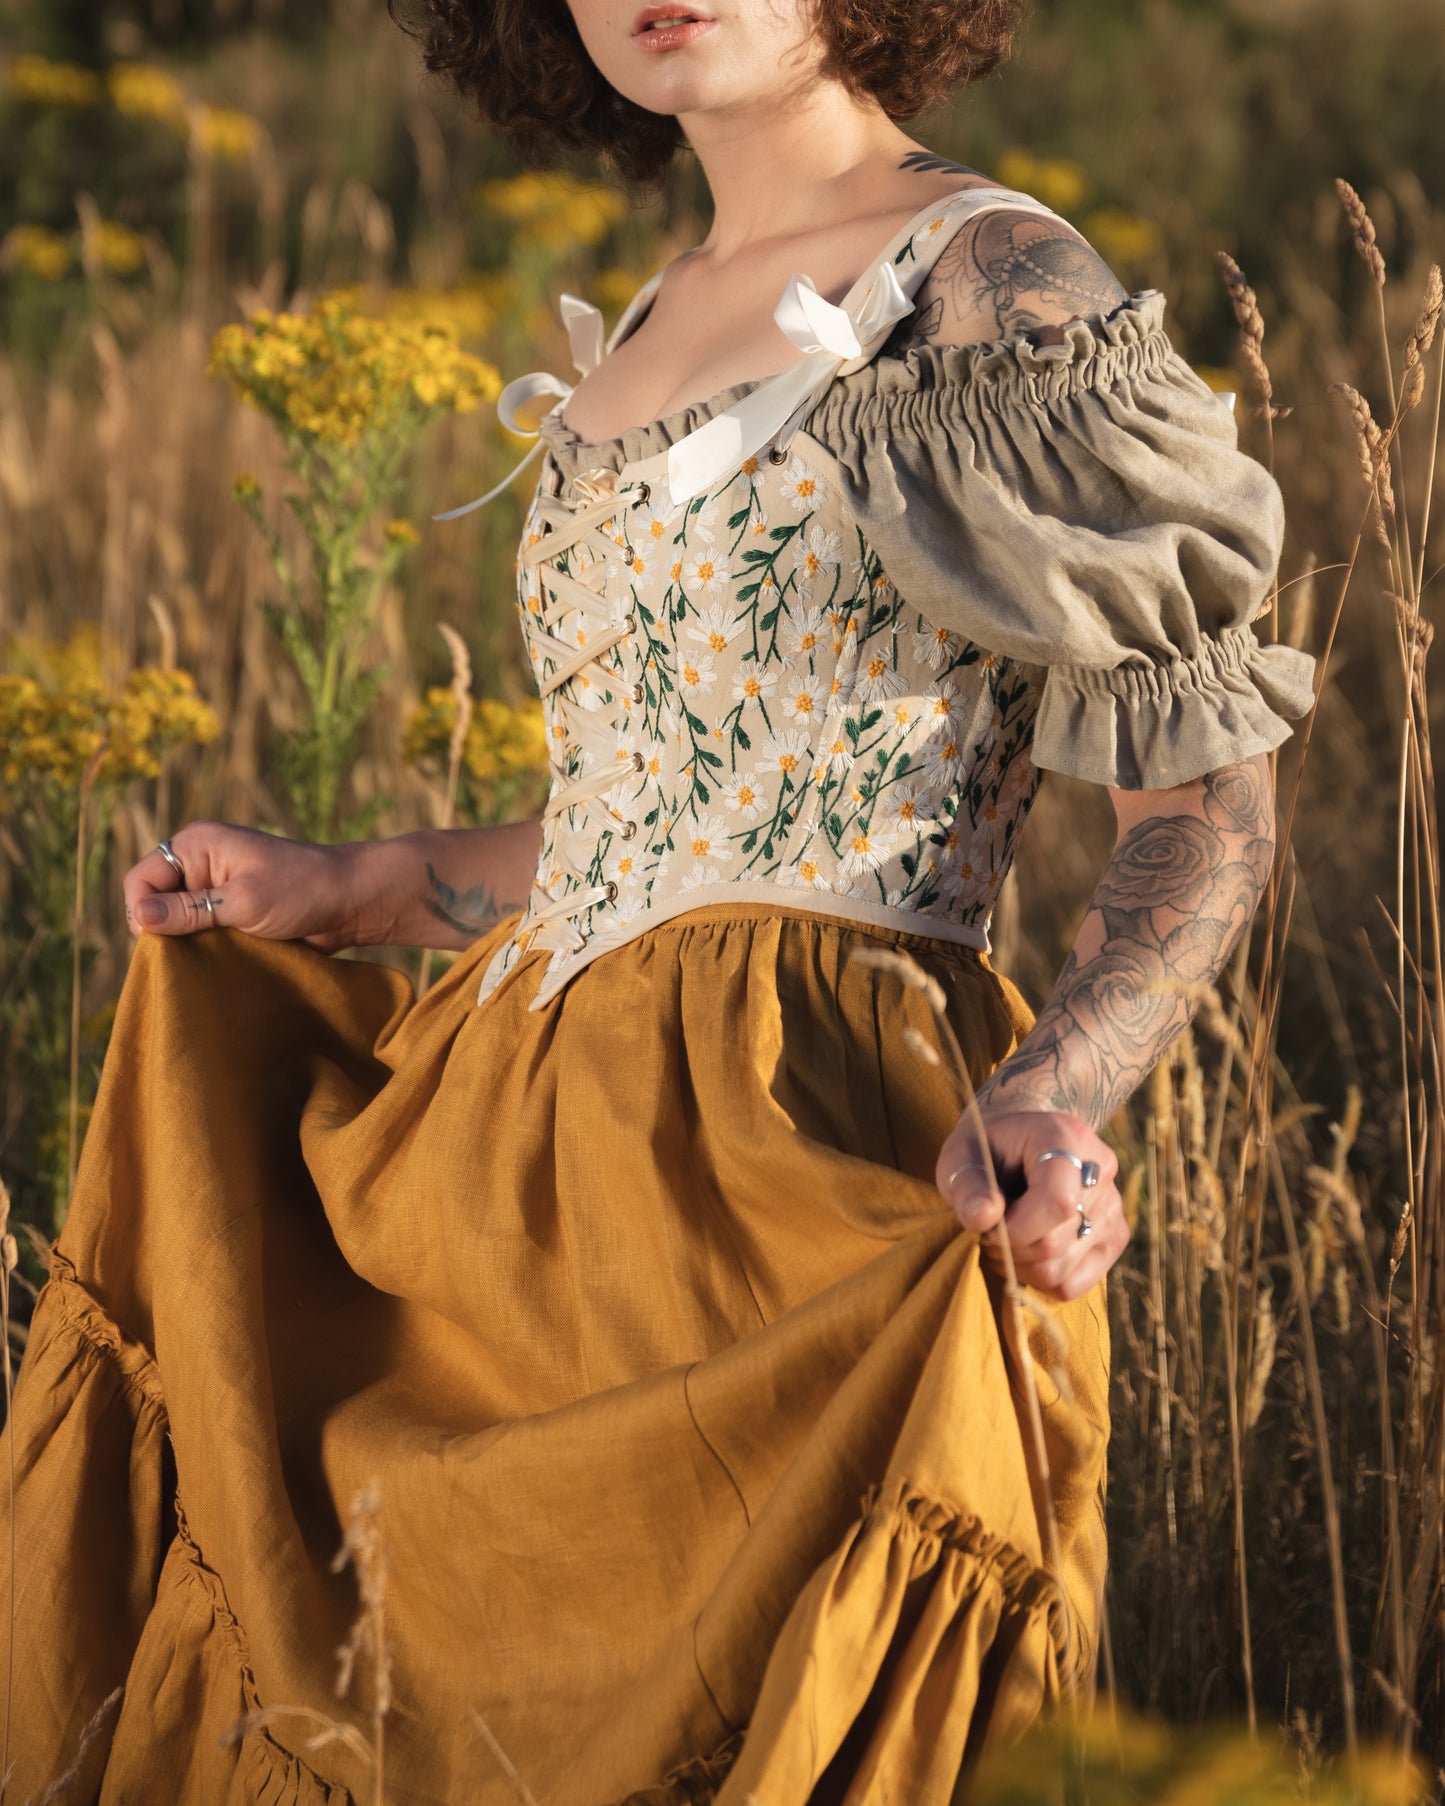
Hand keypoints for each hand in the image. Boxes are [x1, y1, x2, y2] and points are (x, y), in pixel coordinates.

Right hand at [123, 822, 362, 952]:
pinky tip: (213, 964)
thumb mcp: (244, 901)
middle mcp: (201, 863)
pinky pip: (201, 931)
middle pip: (155, 902)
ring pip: (177, 921)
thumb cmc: (302, 890)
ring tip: (201, 962)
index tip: (162, 942)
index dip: (143, 913)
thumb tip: (140, 917)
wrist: (351, 902)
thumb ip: (191, 910)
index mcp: (197, 845)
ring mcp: (216, 887)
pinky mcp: (231, 910)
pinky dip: (204, 948)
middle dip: (163, 930)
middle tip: (184, 957)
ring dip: (185, 943)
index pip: (141, 880)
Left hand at [934, 1107, 1128, 1302]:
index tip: (987, 1224)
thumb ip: (967, 1185)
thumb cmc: (986, 1148)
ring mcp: (1113, 1206)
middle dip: (1009, 1246)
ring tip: (1004, 1236)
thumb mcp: (961, 1155)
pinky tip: (1025, 1250)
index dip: (1016, 1227)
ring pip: (1062, 1269)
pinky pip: (1074, 1283)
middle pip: (1054, 1243)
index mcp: (1068, 1138)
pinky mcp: (1115, 1236)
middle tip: (989, 1228)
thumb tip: (984, 1219)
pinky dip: (1041, 1277)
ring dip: (1020, 1264)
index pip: (1057, 1202)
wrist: (1017, 1139)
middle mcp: (1102, 1170)